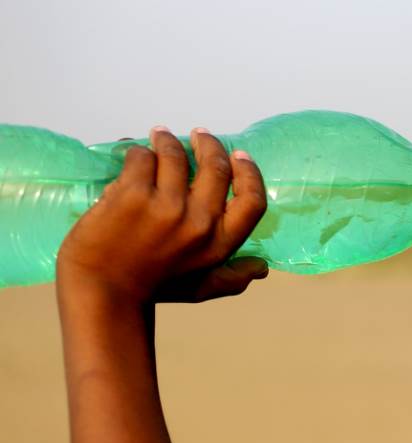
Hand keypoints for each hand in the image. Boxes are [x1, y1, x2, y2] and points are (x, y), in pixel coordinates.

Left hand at [57, 126, 267, 304]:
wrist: (102, 290)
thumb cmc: (152, 289)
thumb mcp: (200, 288)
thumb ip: (231, 278)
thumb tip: (262, 269)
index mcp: (220, 244)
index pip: (252, 201)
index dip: (249, 172)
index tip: (237, 155)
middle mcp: (199, 223)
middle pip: (215, 167)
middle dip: (207, 143)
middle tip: (198, 135)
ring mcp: (166, 206)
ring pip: (174, 153)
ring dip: (166, 140)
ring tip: (159, 136)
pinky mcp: (132, 194)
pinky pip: (140, 157)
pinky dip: (136, 152)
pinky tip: (133, 154)